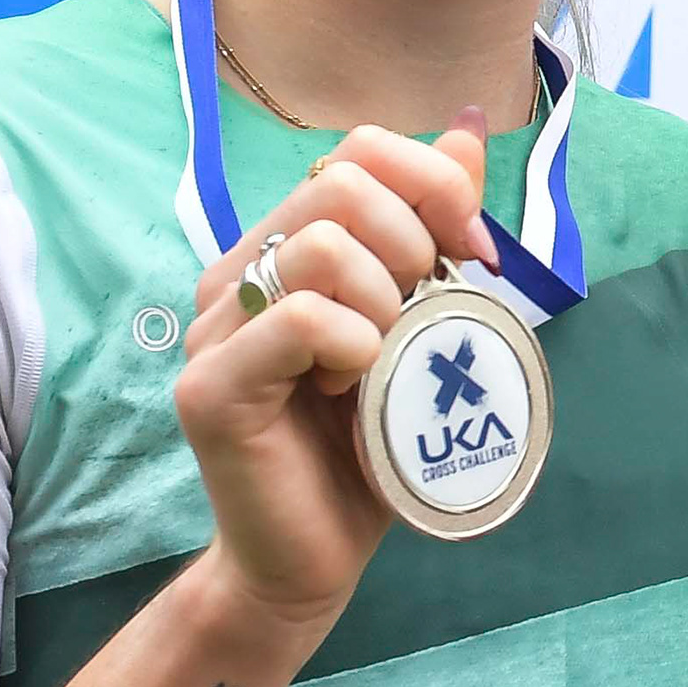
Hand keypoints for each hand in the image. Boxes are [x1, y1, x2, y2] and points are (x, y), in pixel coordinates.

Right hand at [171, 121, 497, 627]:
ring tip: (381, 359)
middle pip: (339, 183)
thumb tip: (462, 129)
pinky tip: (354, 387)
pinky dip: (355, 346)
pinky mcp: (211, 387)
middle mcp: (238, 274)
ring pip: (321, 247)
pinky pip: (300, 321)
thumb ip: (434, 229)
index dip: (432, 184)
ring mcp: (215, 329)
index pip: (354, 152)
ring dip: (385, 300)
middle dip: (415, 241)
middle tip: (423, 314)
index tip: (476, 255)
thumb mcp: (424, 324)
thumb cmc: (371, 444)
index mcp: (284, 249)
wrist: (315, 558)